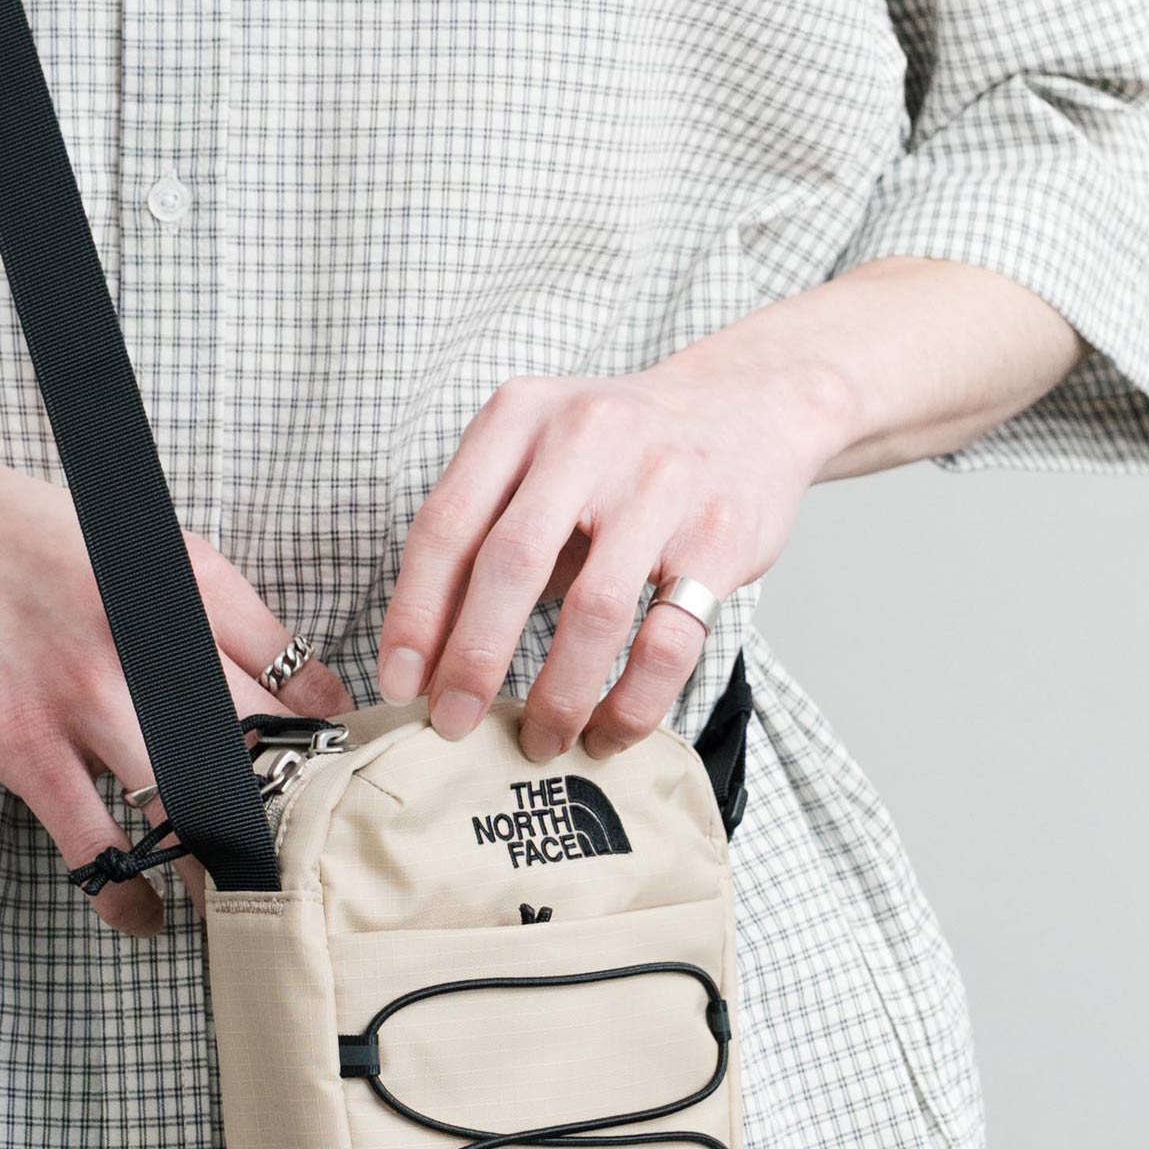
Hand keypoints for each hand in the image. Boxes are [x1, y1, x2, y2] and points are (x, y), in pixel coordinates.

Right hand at [0, 410, 350, 933]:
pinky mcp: (22, 744)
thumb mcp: (154, 549)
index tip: (345, 799)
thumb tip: (316, 695)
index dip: (331, 753)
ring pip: (186, 808)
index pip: (294, 688)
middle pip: (254, 758)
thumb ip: (237, 619)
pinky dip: (125, 892)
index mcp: (194, 596)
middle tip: (306, 872)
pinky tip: (145, 916)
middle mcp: (154, 649)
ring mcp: (87, 701)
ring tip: (243, 910)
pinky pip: (91, 842)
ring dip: (221, 871)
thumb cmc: (34, 535)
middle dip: (290, 825)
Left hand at [378, 335, 849, 761]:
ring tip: (538, 741)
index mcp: (519, 417)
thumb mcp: (536, 463)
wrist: (748, 406)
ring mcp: (660, 484)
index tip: (399, 684)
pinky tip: (608, 733)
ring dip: (557, 696)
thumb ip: (481, 538)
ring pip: (593, 613)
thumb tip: (423, 659)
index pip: (445, 525)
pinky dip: (632, 704)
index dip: (414, 615)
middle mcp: (586, 437)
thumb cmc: (617, 456)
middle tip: (453, 724)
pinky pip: (668, 641)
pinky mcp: (720, 536)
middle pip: (510, 566)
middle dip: (472, 662)